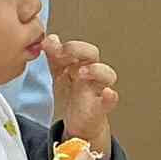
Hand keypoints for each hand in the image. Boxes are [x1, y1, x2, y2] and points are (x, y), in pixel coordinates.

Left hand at [45, 35, 118, 156]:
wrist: (78, 121)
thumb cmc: (72, 94)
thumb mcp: (59, 74)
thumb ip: (54, 56)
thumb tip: (50, 38)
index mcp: (79, 63)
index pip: (76, 48)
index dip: (65, 45)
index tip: (50, 46)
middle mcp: (91, 73)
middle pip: (92, 54)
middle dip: (78, 50)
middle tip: (63, 52)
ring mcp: (97, 89)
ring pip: (107, 74)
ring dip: (95, 70)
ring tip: (82, 72)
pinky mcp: (100, 107)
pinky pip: (109, 102)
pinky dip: (110, 97)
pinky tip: (108, 93)